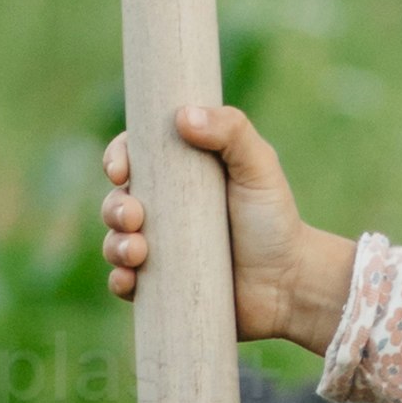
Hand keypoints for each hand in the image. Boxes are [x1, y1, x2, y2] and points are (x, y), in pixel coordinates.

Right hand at [103, 101, 358, 353]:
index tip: (121, 169)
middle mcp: (164, 210)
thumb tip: (182, 116)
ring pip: (115, 242)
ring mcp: (158, 249)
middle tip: (133, 216)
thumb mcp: (258, 166)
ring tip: (137, 251)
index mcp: (181, 173)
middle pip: (117, 200)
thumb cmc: (273, 218)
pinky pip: (123, 283)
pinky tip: (130, 280)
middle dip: (114, 207)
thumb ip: (232, 131)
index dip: (118, 157)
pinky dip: (119, 280)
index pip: (136, 156)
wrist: (287, 283)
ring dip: (114, 245)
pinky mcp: (158, 286)